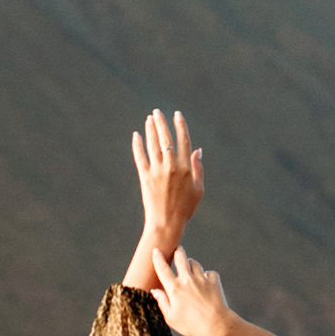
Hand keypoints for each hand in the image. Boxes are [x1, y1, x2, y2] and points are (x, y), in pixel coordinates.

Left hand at [131, 108, 203, 257]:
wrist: (166, 224)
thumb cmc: (185, 209)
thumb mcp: (198, 190)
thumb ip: (198, 169)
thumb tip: (198, 150)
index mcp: (186, 168)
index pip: (184, 141)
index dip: (180, 125)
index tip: (177, 114)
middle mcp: (171, 167)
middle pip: (166, 139)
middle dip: (162, 123)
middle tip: (157, 112)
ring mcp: (157, 171)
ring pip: (153, 145)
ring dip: (150, 130)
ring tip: (149, 119)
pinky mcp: (145, 177)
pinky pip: (140, 157)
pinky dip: (137, 145)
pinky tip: (136, 136)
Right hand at [148, 246, 234, 335]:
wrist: (217, 326)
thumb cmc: (192, 325)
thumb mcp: (171, 318)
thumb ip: (162, 302)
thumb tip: (155, 291)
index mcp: (174, 289)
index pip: (162, 268)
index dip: (157, 257)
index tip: (156, 251)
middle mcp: (187, 280)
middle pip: (180, 256)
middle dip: (177, 251)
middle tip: (177, 251)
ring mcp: (201, 279)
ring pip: (194, 263)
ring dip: (191, 264)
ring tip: (190, 271)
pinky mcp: (214, 280)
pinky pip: (209, 273)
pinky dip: (206, 276)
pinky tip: (206, 284)